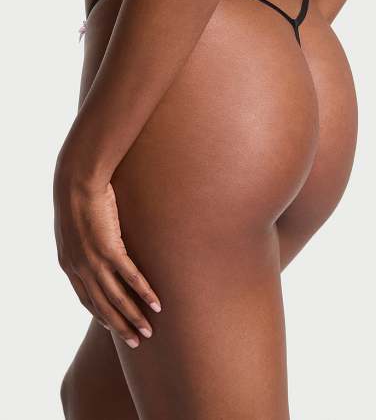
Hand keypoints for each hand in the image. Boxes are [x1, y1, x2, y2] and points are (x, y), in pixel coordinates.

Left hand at [53, 173, 160, 348]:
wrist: (76, 183)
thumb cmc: (77, 199)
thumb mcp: (73, 226)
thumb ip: (82, 242)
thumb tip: (94, 244)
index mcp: (69, 265)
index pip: (86, 299)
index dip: (100, 315)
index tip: (113, 326)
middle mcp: (80, 269)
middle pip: (101, 306)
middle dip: (119, 326)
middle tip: (135, 341)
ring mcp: (95, 261)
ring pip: (116, 298)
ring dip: (133, 318)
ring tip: (147, 332)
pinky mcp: (110, 250)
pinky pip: (131, 277)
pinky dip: (144, 293)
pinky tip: (156, 304)